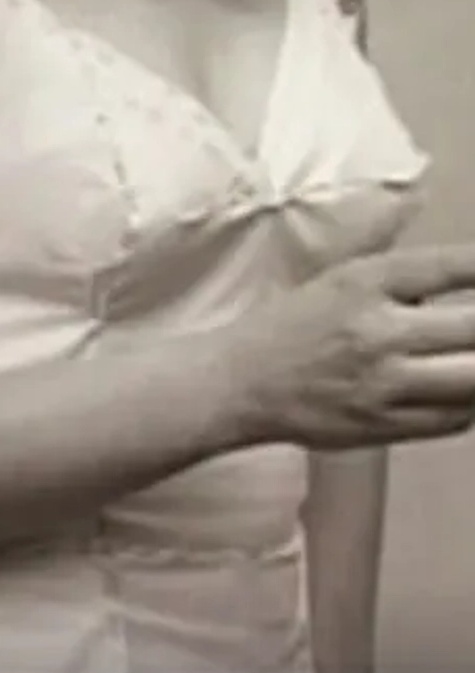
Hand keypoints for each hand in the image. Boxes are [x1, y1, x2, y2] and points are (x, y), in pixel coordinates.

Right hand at [218, 244, 474, 451]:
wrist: (241, 381)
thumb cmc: (292, 325)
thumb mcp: (339, 280)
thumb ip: (401, 279)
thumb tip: (468, 273)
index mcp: (363, 282)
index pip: (449, 267)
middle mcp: (377, 330)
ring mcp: (385, 383)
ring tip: (473, 355)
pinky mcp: (388, 424)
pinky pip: (459, 418)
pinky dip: (473, 403)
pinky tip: (466, 391)